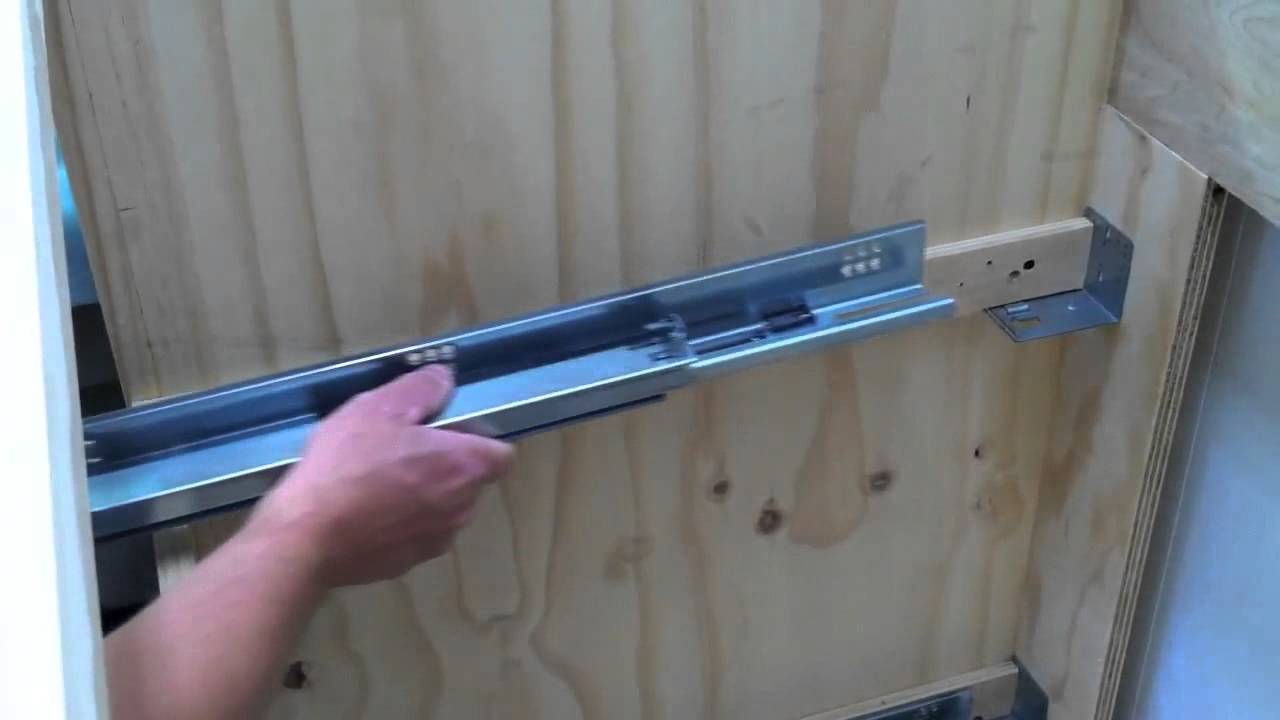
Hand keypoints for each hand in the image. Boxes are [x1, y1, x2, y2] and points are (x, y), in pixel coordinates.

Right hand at [244, 365, 513, 588]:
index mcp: (464, 467)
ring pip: (443, 509)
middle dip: (445, 465)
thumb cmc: (347, 466)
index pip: (501, 454)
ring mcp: (436, 540)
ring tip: (375, 480)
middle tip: (399, 449)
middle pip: (469, 480)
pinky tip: (363, 511)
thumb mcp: (380, 408)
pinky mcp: (408, 563)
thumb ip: (421, 389)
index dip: (478, 439)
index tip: (446, 430)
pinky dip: (400, 522)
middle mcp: (462, 508)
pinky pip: (415, 533)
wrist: (306, 536)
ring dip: (422, 494)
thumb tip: (445, 378)